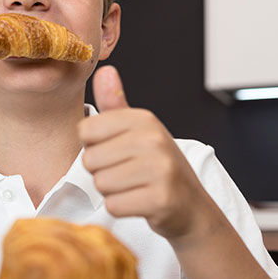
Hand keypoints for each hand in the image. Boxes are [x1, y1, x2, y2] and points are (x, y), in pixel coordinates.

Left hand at [78, 65, 215, 241]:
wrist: (191, 205)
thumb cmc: (157, 165)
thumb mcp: (138, 130)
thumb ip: (115, 103)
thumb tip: (104, 70)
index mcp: (143, 119)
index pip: (85, 130)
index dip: (93, 145)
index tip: (116, 150)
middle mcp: (154, 139)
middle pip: (90, 159)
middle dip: (102, 172)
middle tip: (127, 173)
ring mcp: (160, 169)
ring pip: (100, 183)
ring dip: (112, 191)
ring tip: (134, 186)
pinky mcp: (161, 199)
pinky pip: (114, 205)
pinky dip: (122, 208)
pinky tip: (140, 201)